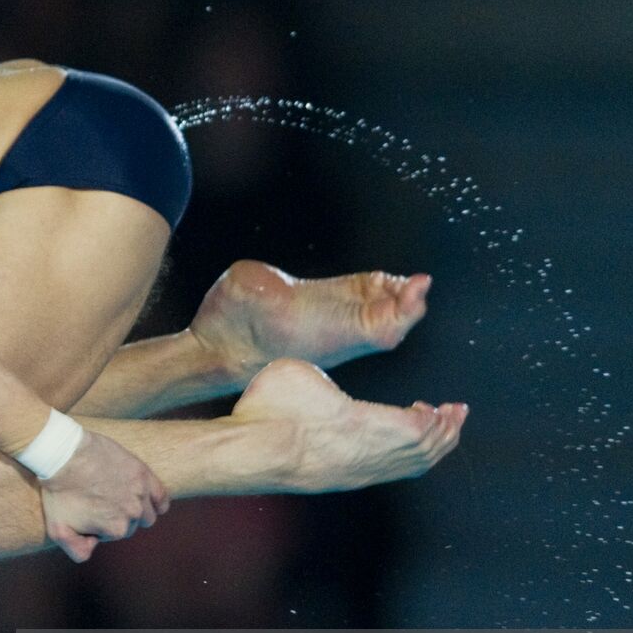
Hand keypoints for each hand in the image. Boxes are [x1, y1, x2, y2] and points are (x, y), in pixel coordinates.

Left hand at [39, 430, 169, 562]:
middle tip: (101, 502)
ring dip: (136, 508)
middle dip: (119, 516)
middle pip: (133, 523)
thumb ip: (77, 551)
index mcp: (117, 529)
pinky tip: (149, 499)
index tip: (90, 511)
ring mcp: (140, 492)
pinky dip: (158, 501)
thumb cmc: (59, 491)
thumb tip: (95, 547)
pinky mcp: (142, 472)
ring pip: (147, 511)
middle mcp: (133, 513)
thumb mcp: (58, 530)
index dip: (102, 524)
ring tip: (117, 497)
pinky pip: (161, 495)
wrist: (63, 455)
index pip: (116, 534)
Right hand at [190, 260, 431, 375]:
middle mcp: (334, 332)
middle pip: (389, 324)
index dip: (404, 310)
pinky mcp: (320, 310)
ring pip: (378, 313)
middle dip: (408, 302)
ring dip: (395, 296)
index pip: (381, 329)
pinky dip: (378, 291)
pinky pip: (359, 304)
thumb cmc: (227, 328)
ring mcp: (329, 321)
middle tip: (418, 282)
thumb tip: (265, 286)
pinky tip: (385, 280)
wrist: (214, 352)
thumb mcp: (238, 298)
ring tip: (403, 281)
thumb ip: (256, 286)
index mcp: (325, 334)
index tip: (418, 288)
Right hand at [231, 358, 466, 490]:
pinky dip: (407, 461)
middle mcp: (369, 455)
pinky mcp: (342, 481)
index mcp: (367, 424)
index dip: (440, 418)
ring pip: (410, 467)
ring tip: (438, 434)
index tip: (449, 406)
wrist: (248, 450)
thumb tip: (325, 385)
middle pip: (426, 451)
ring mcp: (357, 473)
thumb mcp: (301, 371)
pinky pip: (389, 474)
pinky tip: (402, 450)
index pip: (422, 427)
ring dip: (430, 449)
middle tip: (456, 416)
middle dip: (446, 432)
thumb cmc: (271, 410)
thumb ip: (326, 376)